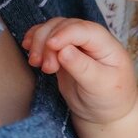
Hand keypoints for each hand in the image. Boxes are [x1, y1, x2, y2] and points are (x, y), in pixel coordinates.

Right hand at [22, 18, 137, 125]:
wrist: (104, 112)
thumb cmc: (109, 99)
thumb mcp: (100, 86)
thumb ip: (82, 67)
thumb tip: (63, 50)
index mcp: (107, 45)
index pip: (84, 30)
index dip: (65, 34)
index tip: (51, 46)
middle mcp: (91, 39)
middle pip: (64, 26)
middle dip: (48, 41)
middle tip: (45, 67)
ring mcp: (76, 43)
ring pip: (52, 29)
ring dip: (39, 42)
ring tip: (36, 63)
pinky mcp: (63, 51)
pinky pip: (46, 38)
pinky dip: (36, 41)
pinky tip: (29, 50)